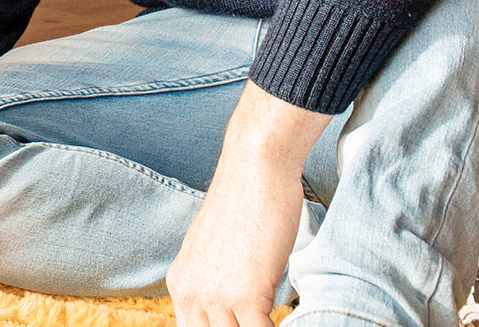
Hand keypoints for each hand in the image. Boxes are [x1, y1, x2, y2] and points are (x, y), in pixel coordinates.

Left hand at [168, 83, 329, 326]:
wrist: (255, 167)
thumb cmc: (248, 202)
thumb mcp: (221, 249)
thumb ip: (220, 280)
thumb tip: (238, 304)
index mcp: (180, 283)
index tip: (244, 325)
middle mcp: (189, 292)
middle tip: (259, 323)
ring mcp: (213, 295)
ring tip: (290, 325)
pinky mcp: (243, 295)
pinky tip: (297, 323)